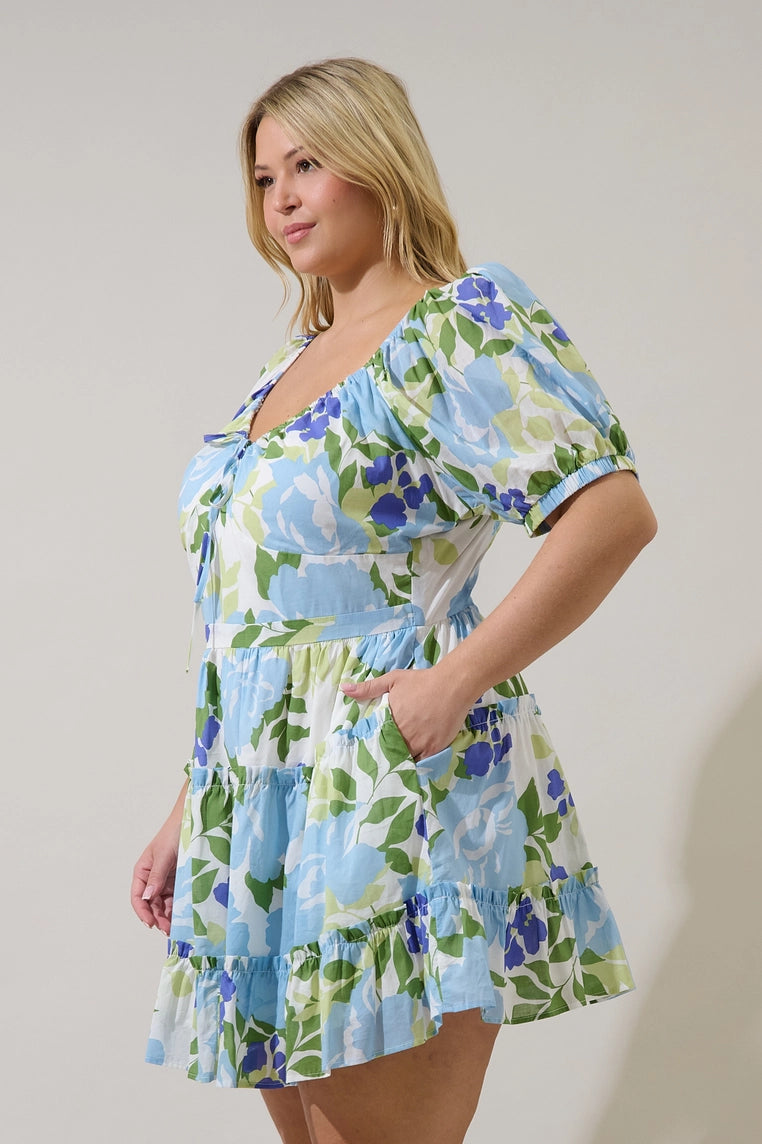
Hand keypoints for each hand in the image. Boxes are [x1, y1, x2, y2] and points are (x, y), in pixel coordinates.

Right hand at [131, 809, 181, 935]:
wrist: (195, 821)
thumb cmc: (175, 833)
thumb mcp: (164, 855)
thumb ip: (157, 876)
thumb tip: (148, 897)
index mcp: (143, 871)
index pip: (138, 897)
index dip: (143, 911)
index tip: (151, 923)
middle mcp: (153, 878)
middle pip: (152, 904)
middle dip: (158, 918)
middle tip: (168, 930)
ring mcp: (167, 880)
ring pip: (165, 904)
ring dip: (169, 916)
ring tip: (176, 927)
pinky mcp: (181, 880)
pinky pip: (177, 898)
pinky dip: (179, 908)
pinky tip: (183, 916)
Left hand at [341, 666, 473, 760]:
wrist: (452, 685)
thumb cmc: (422, 681)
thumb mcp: (392, 680)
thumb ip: (368, 688)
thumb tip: (344, 689)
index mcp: (391, 719)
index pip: (376, 739)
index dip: (372, 746)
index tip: (366, 752)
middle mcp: (404, 733)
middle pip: (389, 751)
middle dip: (384, 756)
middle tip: (377, 765)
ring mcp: (420, 742)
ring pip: (404, 759)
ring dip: (398, 762)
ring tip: (391, 769)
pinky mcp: (434, 747)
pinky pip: (421, 762)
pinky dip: (415, 765)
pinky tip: (409, 768)